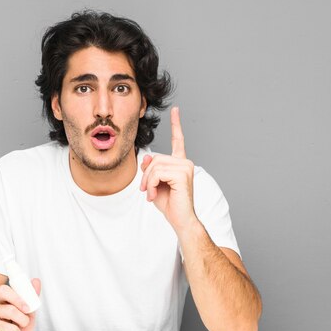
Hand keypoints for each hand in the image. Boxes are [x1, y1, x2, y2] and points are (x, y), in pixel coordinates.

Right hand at [0, 278, 40, 330]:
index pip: (3, 290)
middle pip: (10, 310)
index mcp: (1, 301)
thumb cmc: (16, 328)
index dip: (17, 298)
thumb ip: (31, 298)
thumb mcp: (27, 313)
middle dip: (23, 320)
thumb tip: (36, 280)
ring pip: (9, 328)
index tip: (27, 308)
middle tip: (24, 324)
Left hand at [140, 107, 196, 234]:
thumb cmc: (170, 204)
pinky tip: (154, 195)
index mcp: (180, 163)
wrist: (180, 220)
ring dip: (147, 182)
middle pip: (155, 158)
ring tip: (150, 194)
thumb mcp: (154, 184)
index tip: (175, 110)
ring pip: (155, 166)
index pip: (178, 140)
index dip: (176, 125)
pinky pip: (157, 173)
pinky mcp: (182, 174)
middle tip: (145, 190)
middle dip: (145, 175)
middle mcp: (185, 163)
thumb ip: (150, 170)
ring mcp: (186, 167)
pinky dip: (151, 185)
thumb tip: (147, 158)